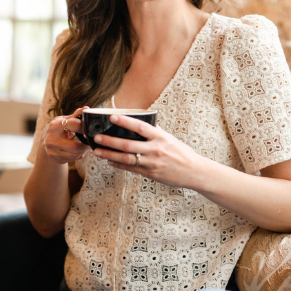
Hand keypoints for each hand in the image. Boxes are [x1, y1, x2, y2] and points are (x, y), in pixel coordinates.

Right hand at [42, 105, 90, 165]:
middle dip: (85, 144)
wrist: (45, 141)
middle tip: (89, 140)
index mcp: (54, 126)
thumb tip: (86, 109)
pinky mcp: (56, 159)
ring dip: (83, 151)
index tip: (88, 128)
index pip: (74, 125)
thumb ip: (76, 115)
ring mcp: (52, 152)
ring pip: (75, 155)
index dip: (84, 126)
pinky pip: (72, 160)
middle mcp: (51, 140)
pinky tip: (77, 151)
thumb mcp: (64, 119)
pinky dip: (78, 155)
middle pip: (75, 146)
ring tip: (84, 145)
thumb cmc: (58, 129)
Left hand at [90, 113, 207, 188]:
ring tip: (97, 152)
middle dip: (110, 141)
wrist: (193, 171)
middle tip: (96, 138)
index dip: (125, 121)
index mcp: (160, 137)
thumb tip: (140, 121)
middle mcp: (155, 149)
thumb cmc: (181, 153)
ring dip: (110, 155)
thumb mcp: (169, 138)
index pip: (140, 126)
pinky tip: (109, 161)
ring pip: (126, 159)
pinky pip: (131, 169)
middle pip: (128, 145)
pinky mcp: (150, 174)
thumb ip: (154, 132)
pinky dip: (118, 165)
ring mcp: (152, 163)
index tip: (112, 117)